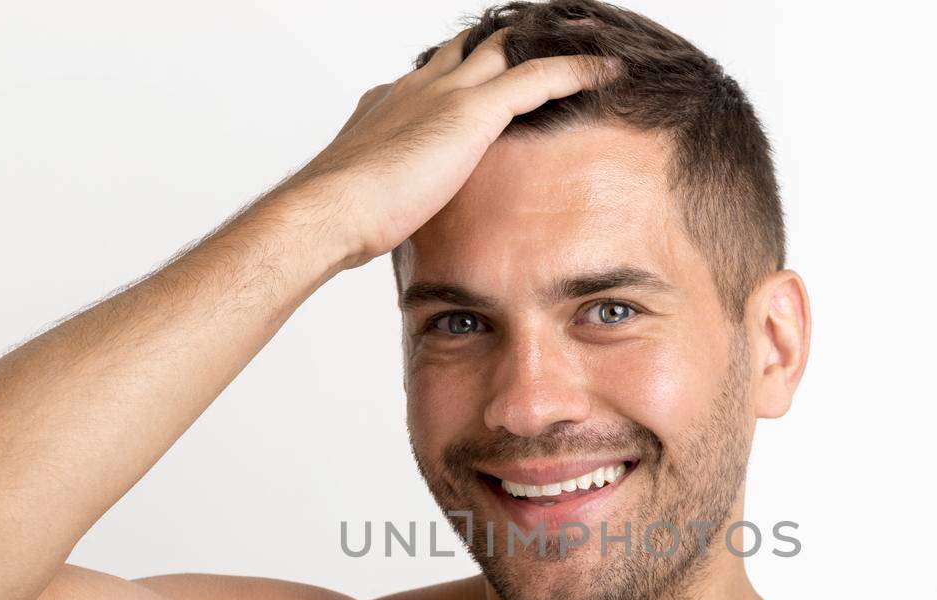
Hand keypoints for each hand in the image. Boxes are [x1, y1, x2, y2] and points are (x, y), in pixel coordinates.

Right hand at [288, 27, 616, 269]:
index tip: (491, 79)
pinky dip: (577, 70)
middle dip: (508, 43)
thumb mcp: (369, 198)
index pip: (438, 74)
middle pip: (472, 48)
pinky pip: (540, 77)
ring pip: (509, 50)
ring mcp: (445, 94)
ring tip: (584, 42)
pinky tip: (607, 71)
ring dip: (546, 46)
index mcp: (391, 104)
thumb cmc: (340, 219)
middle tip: (546, 41)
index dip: (468, 72)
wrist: (329, 212)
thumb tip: (398, 222)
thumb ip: (391, 196)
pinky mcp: (472, 112)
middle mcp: (418, 87)